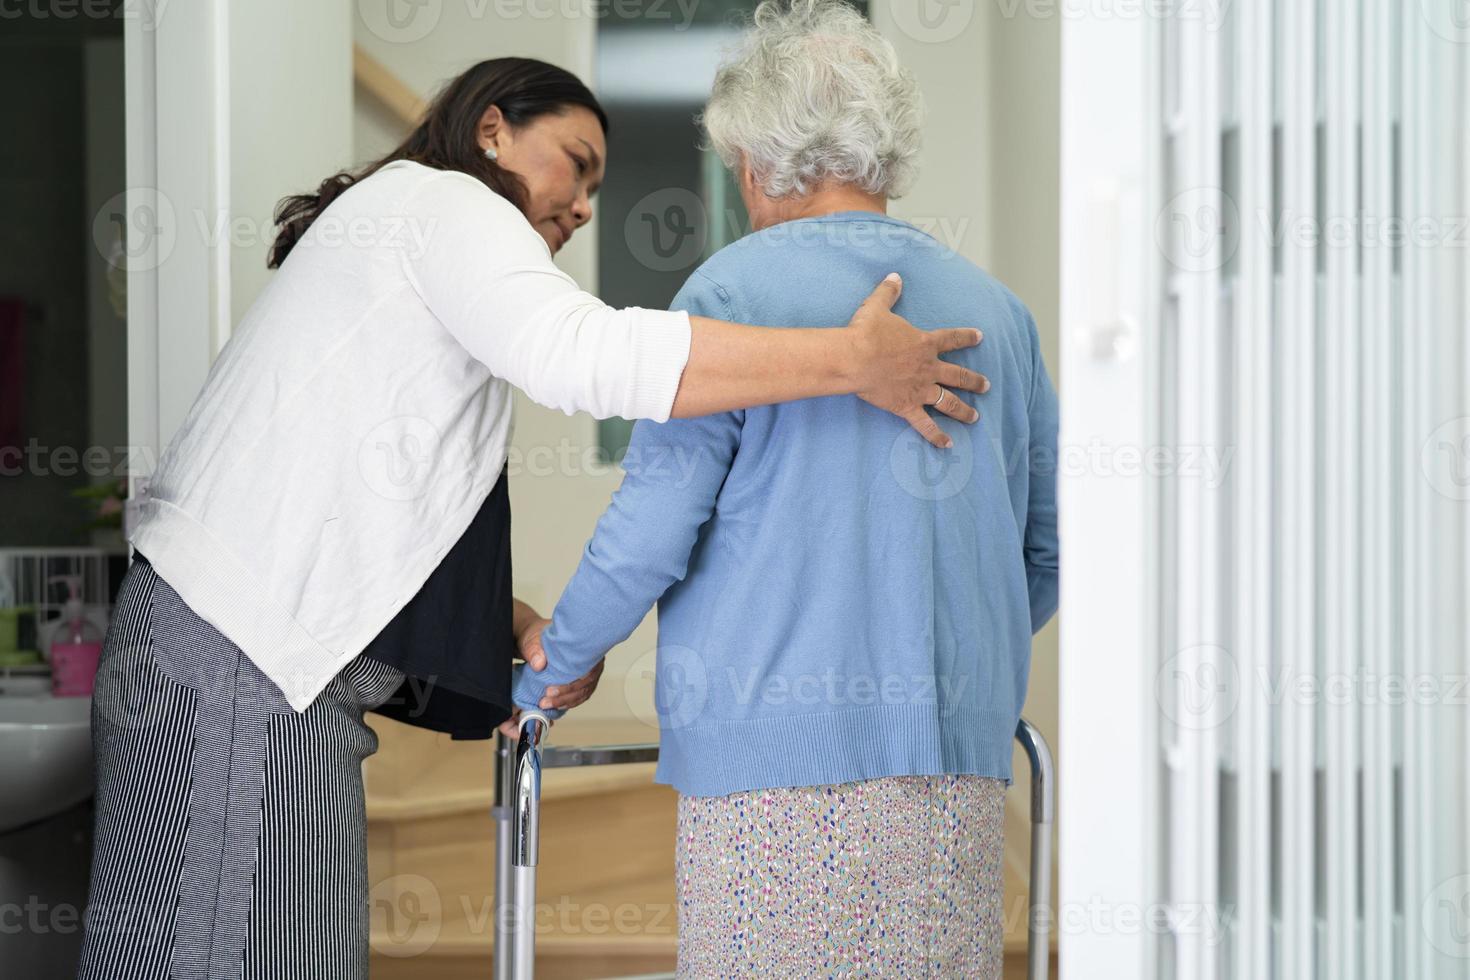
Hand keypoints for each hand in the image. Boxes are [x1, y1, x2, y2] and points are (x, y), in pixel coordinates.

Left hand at [499, 615, 607, 736]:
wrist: (534, 640)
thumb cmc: (537, 636)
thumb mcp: (532, 640)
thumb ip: (534, 650)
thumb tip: (539, 664)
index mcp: (585, 647)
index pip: (586, 669)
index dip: (572, 683)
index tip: (551, 690)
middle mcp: (590, 660)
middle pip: (585, 683)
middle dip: (565, 695)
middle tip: (546, 699)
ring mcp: (587, 672)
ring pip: (583, 692)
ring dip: (565, 702)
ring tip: (547, 704)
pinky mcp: (580, 681)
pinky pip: (579, 696)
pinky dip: (567, 703)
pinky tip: (556, 706)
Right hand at [846, 273, 989, 448]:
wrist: (855, 358)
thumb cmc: (866, 332)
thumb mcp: (877, 306)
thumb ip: (889, 292)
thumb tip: (894, 276)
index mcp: (925, 343)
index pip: (952, 339)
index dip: (967, 337)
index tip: (980, 337)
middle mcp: (929, 368)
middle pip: (958, 375)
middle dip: (974, 380)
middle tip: (986, 385)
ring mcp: (920, 389)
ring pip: (949, 402)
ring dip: (964, 410)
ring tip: (974, 417)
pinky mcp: (907, 406)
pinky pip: (925, 425)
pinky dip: (936, 436)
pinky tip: (948, 445)